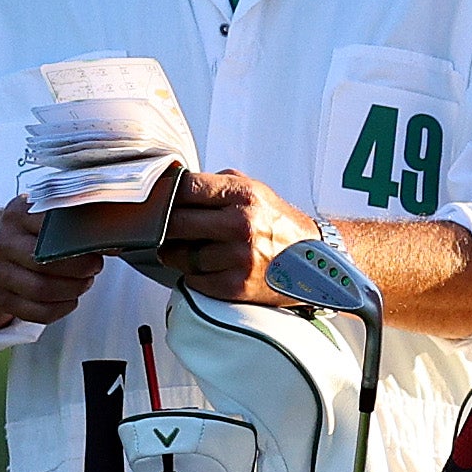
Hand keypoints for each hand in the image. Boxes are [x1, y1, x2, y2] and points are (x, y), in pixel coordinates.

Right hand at [0, 200, 96, 333]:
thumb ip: (78, 223)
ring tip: (83, 282)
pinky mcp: (1, 297)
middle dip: (79, 268)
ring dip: (72, 289)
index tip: (101, 245)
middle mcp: (3, 243)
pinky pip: (37, 312)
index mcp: (17, 215)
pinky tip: (69, 298)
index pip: (50, 228)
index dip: (81, 240)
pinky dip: (61, 309)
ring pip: (40, 290)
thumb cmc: (32, 231)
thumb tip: (113, 244)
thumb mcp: (48, 215)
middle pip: (45, 262)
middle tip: (94, 266)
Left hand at [138, 168, 334, 303]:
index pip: (187, 188)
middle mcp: (241, 225)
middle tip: (157, 225)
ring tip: (184, 247)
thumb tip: (173, 185)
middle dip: (161, 224)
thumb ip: (215, 185)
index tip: (156, 197)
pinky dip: (192, 273)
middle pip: (175, 222)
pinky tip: (203, 266)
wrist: (315, 260)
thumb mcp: (254, 190)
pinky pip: (193, 278)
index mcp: (244, 195)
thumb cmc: (278, 225)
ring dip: (175, 252)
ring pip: (179, 254)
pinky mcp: (235, 286)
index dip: (165, 193)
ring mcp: (238, 257)